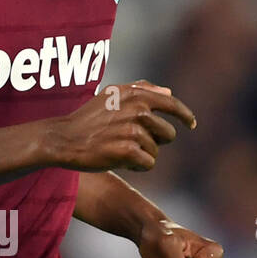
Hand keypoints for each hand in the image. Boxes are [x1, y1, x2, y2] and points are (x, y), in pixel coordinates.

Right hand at [46, 81, 194, 172]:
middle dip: (155, 142)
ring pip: (156, 151)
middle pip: (168, 134)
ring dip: (142, 156)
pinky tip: (121, 163)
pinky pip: (148, 164)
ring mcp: (133, 130)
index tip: (192, 124)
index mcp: (136, 95)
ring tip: (122, 152)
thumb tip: (168, 91)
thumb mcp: (111, 96)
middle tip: (134, 144)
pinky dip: (137, 167)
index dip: (185, 116)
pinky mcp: (127, 151)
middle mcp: (137, 110)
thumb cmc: (88, 119)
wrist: (64, 139)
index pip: (172, 104)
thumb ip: (141, 90)